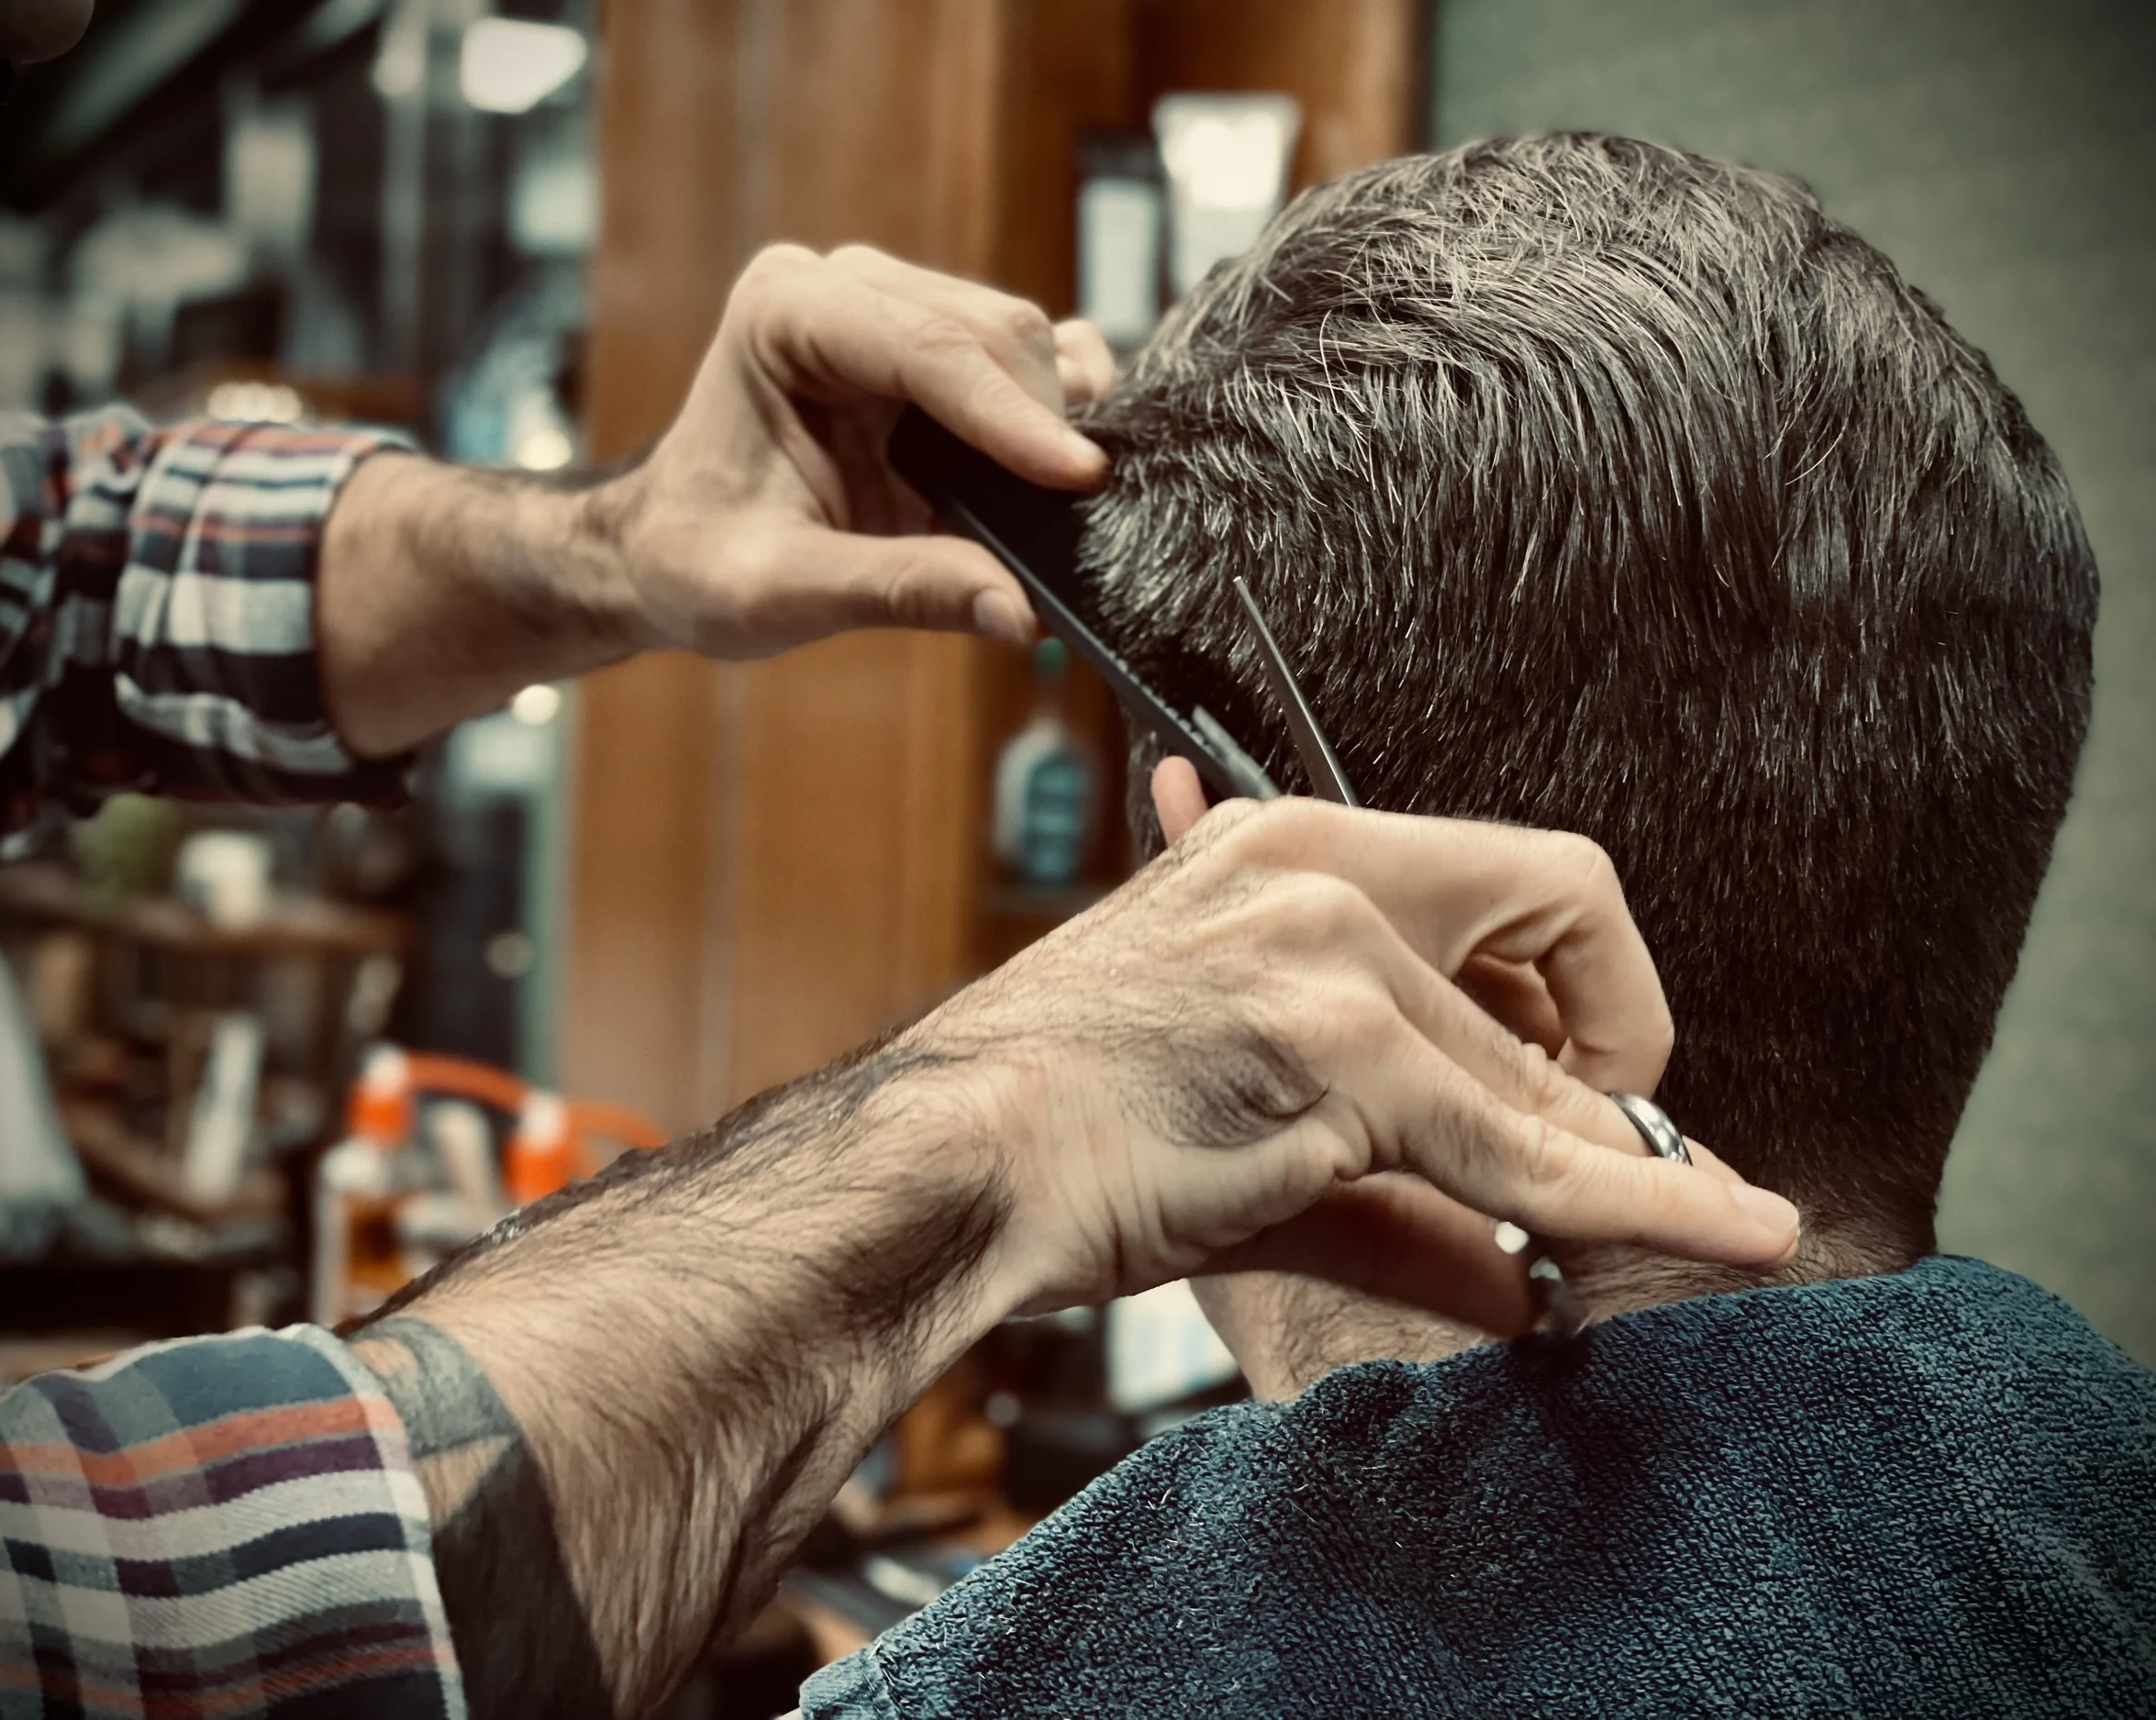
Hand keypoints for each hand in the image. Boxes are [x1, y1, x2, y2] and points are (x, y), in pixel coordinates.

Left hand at [317, 244, 1113, 756]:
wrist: (668, 555)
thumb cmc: (697, 564)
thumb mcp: (780, 593)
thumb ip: (899, 591)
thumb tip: (1021, 613)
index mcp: (783, 313)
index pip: (925, 347)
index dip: (1011, 416)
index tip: (1081, 478)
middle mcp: (843, 288)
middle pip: (991, 332)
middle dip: (1042, 425)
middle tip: (1079, 525)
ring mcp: (892, 309)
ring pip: (1023, 343)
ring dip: (1057, 424)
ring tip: (1070, 512)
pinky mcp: (932, 351)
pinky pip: (1026, 365)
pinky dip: (1056, 418)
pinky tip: (1060, 476)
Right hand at [915, 759, 1799, 1322]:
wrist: (942, 1168)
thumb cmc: (1061, 1128)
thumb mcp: (1246, 1120)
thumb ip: (1396, 1190)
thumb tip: (1524, 1279)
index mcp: (1290, 851)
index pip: (1524, 875)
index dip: (1593, 987)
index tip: (1586, 1085)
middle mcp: (1315, 870)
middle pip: (1558, 936)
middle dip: (1617, 1069)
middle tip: (1610, 1158)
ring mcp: (1321, 949)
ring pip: (1539, 1071)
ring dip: (1623, 1166)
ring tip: (1678, 1228)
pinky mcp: (1328, 1048)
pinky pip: (1518, 1151)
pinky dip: (1640, 1207)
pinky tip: (1731, 1232)